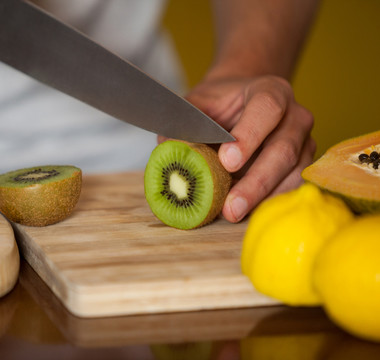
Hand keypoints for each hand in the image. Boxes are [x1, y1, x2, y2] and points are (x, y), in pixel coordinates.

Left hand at [185, 75, 314, 222]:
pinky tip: (247, 211)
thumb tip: (168, 147)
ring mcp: (303, 141)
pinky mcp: (302, 164)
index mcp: (270, 91)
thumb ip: (184, 123)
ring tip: (234, 214)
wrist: (241, 102)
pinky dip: (269, 201)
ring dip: (263, 198)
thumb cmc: (219, 104)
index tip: (227, 161)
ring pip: (292, 174)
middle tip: (231, 206)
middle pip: (283, 149)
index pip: (266, 109)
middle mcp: (294, 116)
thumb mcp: (198, 105)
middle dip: (256, 182)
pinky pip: (291, 187)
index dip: (249, 135)